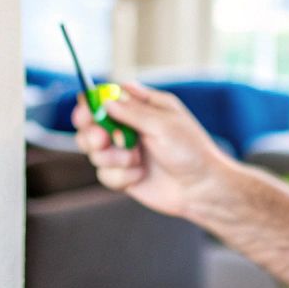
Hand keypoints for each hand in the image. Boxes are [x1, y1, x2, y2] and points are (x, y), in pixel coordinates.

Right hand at [71, 81, 234, 219]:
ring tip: (136, 160)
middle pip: (89, 124)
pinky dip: (121, 176)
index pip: (104, 98)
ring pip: (94, 152)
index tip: (86, 112)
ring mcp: (123, 152)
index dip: (90, 104)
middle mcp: (127, 128)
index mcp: (140, 107)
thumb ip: (132, 112)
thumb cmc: (191, 151)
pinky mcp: (122, 175)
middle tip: (102, 139)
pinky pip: (104, 174)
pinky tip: (140, 176)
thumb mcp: (164, 125)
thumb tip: (105, 101)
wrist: (201, 189)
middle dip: (92, 133)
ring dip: (112, 157)